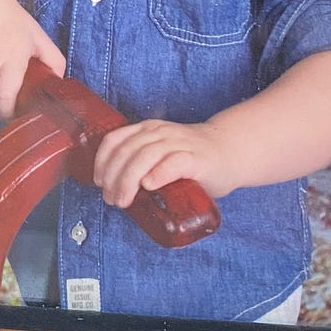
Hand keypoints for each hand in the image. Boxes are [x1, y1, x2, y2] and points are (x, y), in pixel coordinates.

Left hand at [92, 118, 238, 208]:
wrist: (230, 151)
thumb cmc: (191, 159)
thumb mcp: (160, 154)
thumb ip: (140, 165)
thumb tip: (113, 192)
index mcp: (148, 130)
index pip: (116, 140)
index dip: (102, 162)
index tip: (99, 182)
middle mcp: (161, 133)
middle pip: (128, 151)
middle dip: (114, 177)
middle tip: (112, 199)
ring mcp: (180, 144)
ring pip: (146, 155)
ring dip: (129, 179)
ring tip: (124, 200)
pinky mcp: (197, 159)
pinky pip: (175, 162)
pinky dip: (159, 173)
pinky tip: (150, 185)